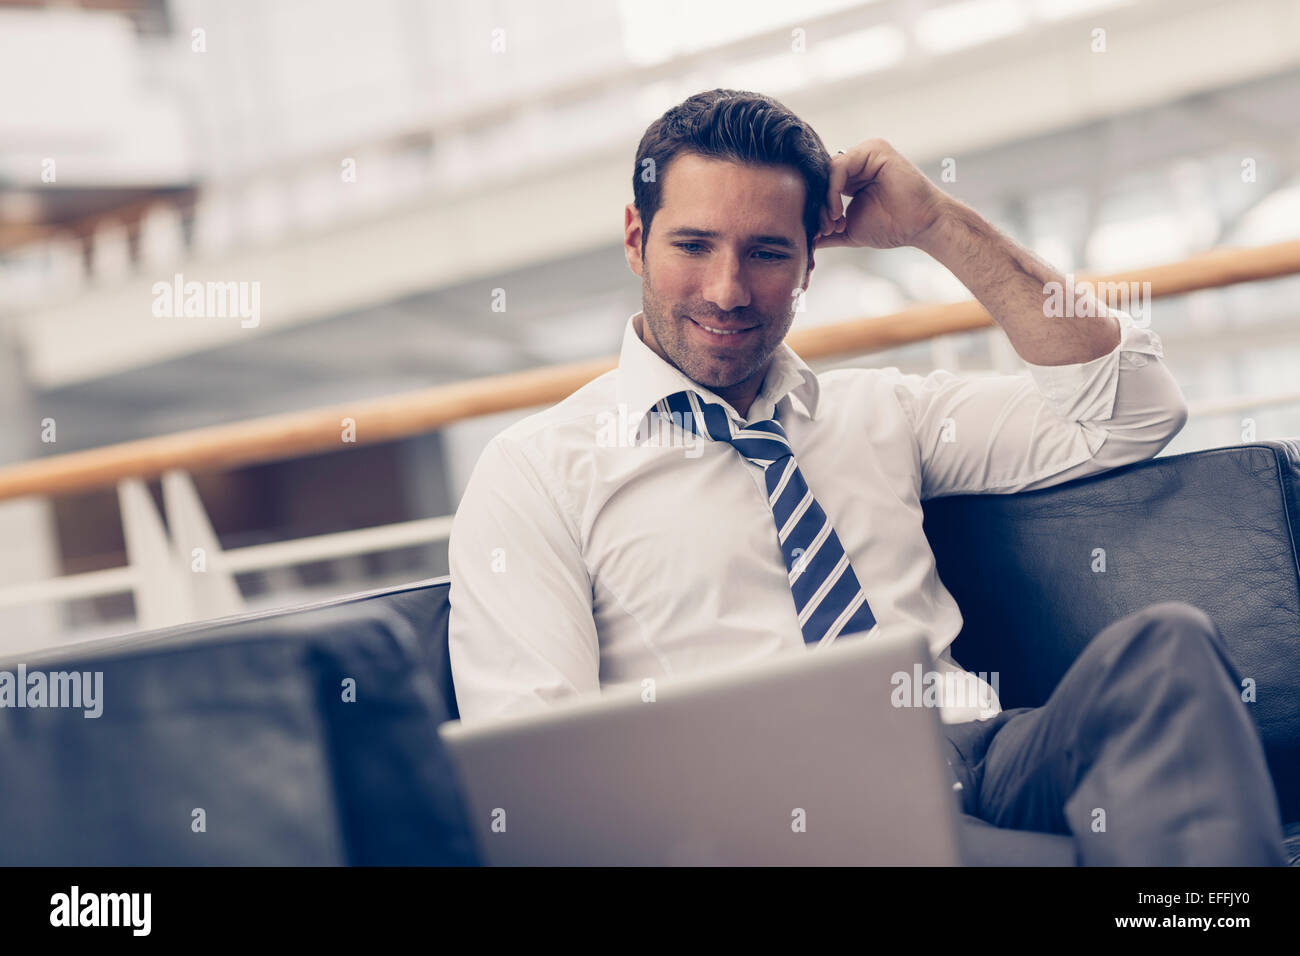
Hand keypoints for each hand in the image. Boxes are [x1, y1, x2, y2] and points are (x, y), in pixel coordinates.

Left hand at [815, 139, 949, 249]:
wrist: (921, 226)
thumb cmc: (892, 227)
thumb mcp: (849, 230)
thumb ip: (827, 232)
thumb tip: (804, 241)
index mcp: (852, 176)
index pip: (821, 185)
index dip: (817, 208)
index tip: (822, 233)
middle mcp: (858, 161)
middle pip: (822, 177)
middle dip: (819, 205)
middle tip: (825, 229)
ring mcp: (866, 152)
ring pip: (828, 172)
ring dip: (825, 200)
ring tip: (834, 222)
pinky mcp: (874, 149)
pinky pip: (840, 165)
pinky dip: (833, 190)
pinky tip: (839, 211)